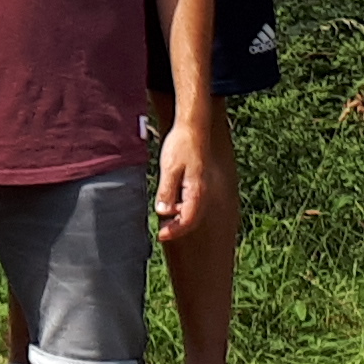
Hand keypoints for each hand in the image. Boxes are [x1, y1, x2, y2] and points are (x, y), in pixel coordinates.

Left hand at [154, 108, 217, 243]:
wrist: (193, 127)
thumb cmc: (181, 145)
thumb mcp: (169, 168)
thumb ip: (167, 191)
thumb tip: (163, 212)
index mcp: (196, 191)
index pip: (188, 220)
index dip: (175, 231)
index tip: (160, 235)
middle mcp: (202, 192)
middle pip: (192, 219)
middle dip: (177, 228)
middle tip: (161, 231)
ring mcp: (202, 187)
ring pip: (192, 211)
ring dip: (178, 217)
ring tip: (163, 218)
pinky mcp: (197, 182)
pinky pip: (191, 201)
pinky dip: (180, 207)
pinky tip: (169, 203)